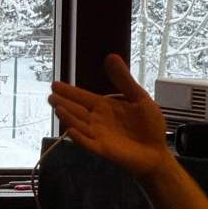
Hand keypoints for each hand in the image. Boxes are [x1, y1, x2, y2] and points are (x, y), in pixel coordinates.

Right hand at [48, 54, 168, 178]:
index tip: (54, 84)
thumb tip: (111, 56)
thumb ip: (124, 80)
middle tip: (50, 96)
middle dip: (63, 103)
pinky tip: (71, 130)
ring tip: (58, 108)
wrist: (157, 152)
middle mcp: (96, 120)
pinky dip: (79, 138)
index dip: (69, 91)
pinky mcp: (103, 150)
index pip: (82, 97)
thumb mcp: (139, 98)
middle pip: (76, 110)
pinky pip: (88, 143)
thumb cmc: (148, 126)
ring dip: (68, 117)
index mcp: (104, 107)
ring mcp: (98, 135)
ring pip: (79, 125)